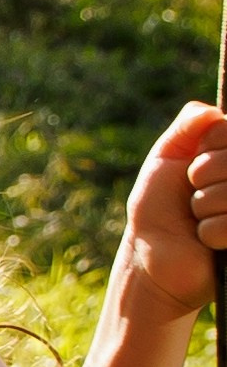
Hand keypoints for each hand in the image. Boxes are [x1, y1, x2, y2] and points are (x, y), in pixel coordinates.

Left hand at [121, 103, 226, 317]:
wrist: (153, 255)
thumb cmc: (158, 205)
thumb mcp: (165, 158)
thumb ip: (187, 126)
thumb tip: (212, 111)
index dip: (206, 150)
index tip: (193, 166)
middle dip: (202, 178)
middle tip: (192, 195)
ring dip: (203, 207)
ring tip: (198, 218)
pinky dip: (209, 232)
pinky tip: (205, 240)